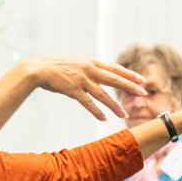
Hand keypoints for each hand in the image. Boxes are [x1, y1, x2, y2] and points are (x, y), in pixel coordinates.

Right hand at [27, 56, 147, 120]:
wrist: (38, 69)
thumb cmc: (55, 67)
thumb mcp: (76, 63)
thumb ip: (89, 68)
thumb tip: (100, 74)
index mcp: (91, 61)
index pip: (115, 68)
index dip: (129, 74)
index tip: (142, 80)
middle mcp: (89, 69)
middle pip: (114, 79)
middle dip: (130, 87)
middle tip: (143, 93)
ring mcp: (81, 80)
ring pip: (103, 94)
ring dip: (114, 105)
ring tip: (124, 115)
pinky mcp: (73, 90)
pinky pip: (88, 103)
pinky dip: (96, 111)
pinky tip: (104, 118)